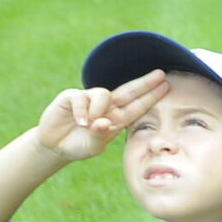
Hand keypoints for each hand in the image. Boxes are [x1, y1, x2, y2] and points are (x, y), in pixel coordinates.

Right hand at [34, 70, 169, 160]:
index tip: (165, 86)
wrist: (56, 146)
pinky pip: (80, 98)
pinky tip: (80, 122)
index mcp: (118, 117)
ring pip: (103, 94)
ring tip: (88, 125)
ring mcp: (89, 99)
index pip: (138, 105)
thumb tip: (104, 122)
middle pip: (129, 90)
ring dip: (98, 109)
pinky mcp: (71, 97)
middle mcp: (106, 106)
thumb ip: (100, 136)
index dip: (151, 96)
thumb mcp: (94, 146)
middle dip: (145, 83)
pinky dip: (81, 111)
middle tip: (161, 74)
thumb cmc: (80, 145)